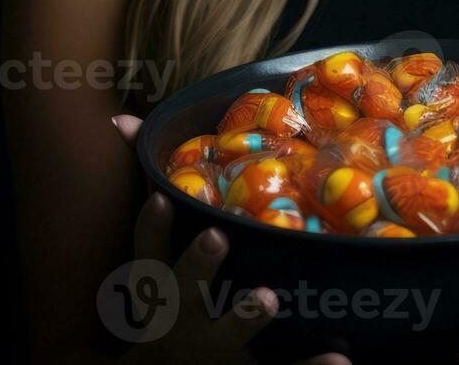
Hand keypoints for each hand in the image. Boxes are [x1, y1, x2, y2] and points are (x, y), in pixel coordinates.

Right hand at [112, 114, 350, 364]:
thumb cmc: (166, 314)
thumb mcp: (151, 268)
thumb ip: (150, 200)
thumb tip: (118, 117)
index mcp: (160, 293)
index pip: (146, 254)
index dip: (151, 226)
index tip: (163, 196)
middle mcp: (181, 320)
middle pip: (182, 291)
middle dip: (195, 264)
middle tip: (218, 234)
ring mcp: (214, 349)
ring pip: (227, 332)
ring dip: (244, 313)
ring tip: (268, 296)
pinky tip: (340, 359)